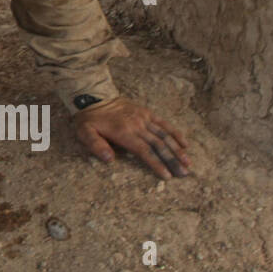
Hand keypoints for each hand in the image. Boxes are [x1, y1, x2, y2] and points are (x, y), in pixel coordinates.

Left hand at [73, 97, 190, 178]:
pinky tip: (185, 144)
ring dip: (177, 149)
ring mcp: (143, 118)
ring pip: (164, 135)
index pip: (144, 151)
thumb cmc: (89, 119)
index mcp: (123, 132)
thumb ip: (96, 145)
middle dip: (172, 160)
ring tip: (188, 163)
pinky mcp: (146, 112)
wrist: (94, 96)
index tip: (167, 176)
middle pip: (158, 145)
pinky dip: (175, 133)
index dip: (156, 164)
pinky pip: (163, 123)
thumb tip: (109, 159)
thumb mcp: (84, 132)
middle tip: (184, 174)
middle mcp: (136, 125)